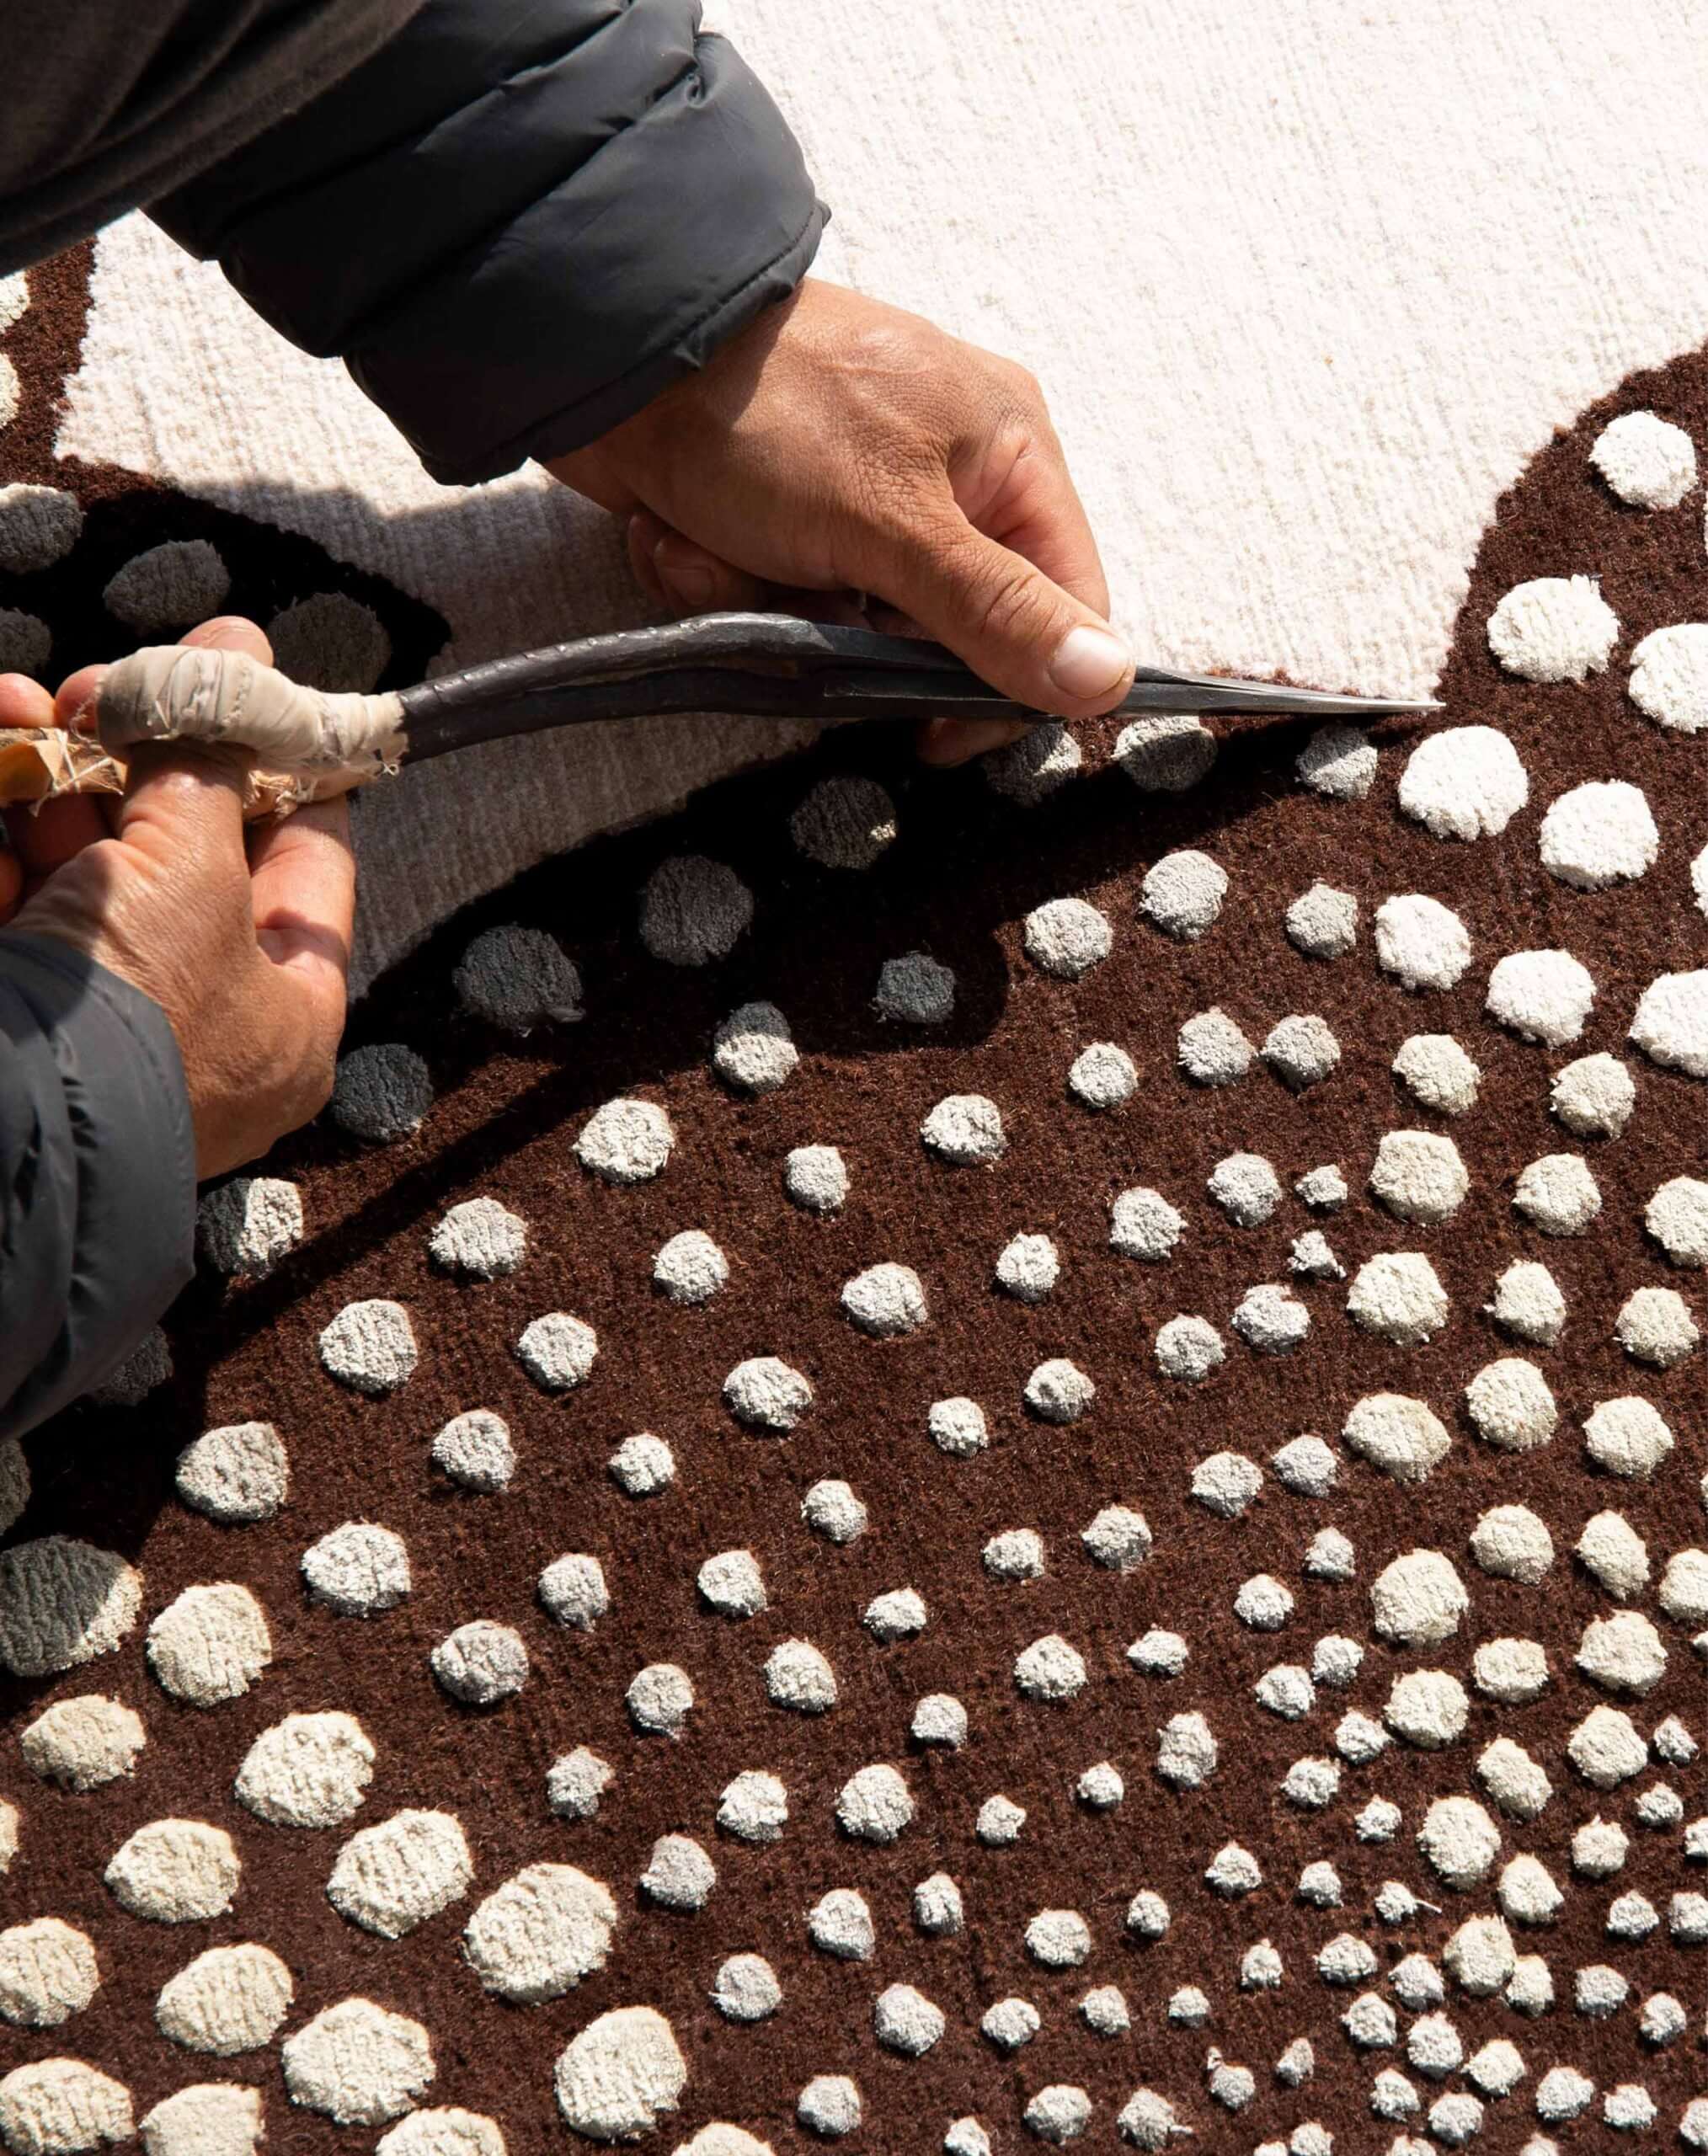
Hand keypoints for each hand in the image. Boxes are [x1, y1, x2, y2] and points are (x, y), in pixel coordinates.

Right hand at [0, 617, 354, 1177]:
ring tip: (30, 702)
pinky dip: (4, 807)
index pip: (306, 863)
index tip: (255, 684)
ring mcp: (101, 1013)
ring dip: (57, 767)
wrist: (2, 1129)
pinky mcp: (20, 998)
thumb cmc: (138, 1011)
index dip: (282, 764)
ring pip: (87, 858)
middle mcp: (202, 1017)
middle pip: (187, 850)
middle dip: (142, 753)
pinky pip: (17, 885)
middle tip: (116, 682)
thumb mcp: (198, 873)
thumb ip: (211, 763)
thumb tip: (238, 656)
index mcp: (288, 1013)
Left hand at [550, 278, 1132, 764]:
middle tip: (800, 599)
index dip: (1008, 684)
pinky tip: (685, 533)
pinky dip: (723, 585)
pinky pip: (776, 605)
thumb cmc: (769, 411)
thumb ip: (998, 612)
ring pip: (848, 631)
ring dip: (770, 612)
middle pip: (947, 635)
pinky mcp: (783, 519)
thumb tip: (1106, 682)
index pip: (1062, 610)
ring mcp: (863, 499)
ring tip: (721, 545)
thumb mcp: (893, 523)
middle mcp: (951, 477)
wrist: (606, 351)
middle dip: (852, 635)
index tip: (929, 728)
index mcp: (1010, 455)